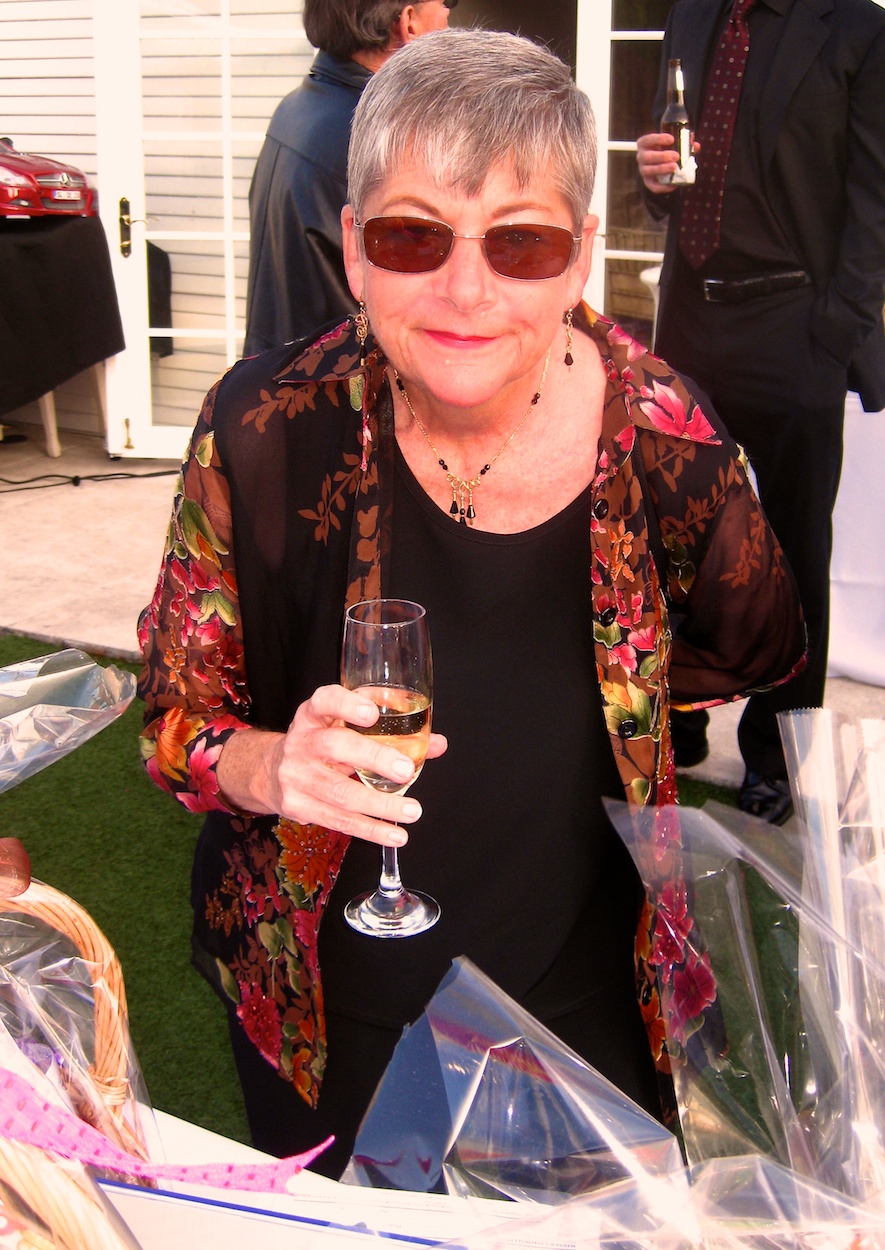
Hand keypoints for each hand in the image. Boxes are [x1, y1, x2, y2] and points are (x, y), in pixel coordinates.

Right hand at [217, 685, 446, 846]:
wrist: (271, 772)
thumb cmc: (320, 744)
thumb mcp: (343, 728)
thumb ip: (389, 732)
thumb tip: (436, 744)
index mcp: (313, 715)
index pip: (325, 701)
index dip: (347, 705)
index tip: (373, 713)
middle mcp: (301, 742)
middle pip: (335, 747)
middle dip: (373, 758)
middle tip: (404, 769)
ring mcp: (296, 776)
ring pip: (339, 792)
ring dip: (380, 804)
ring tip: (412, 810)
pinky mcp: (298, 806)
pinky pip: (338, 820)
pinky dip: (371, 830)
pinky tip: (395, 834)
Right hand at [636, 132, 697, 192]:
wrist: (660, 161)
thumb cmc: (666, 148)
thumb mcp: (672, 143)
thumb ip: (683, 143)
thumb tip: (696, 146)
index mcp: (644, 144)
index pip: (647, 140)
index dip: (658, 139)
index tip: (672, 139)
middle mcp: (641, 157)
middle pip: (646, 157)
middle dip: (662, 156)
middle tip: (676, 156)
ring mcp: (643, 170)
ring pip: (648, 171)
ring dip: (661, 169)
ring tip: (675, 167)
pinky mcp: (648, 181)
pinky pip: (653, 186)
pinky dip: (663, 187)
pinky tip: (673, 185)